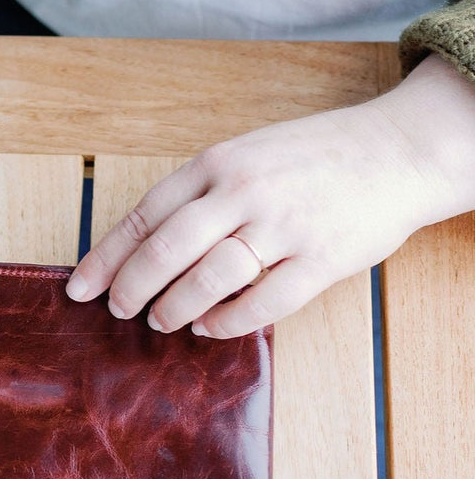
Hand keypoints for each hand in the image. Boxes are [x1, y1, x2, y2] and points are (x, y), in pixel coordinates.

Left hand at [67, 55, 474, 336]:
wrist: (397, 149)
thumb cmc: (310, 157)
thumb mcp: (245, 155)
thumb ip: (200, 194)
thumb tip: (145, 246)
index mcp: (217, 163)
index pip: (144, 216)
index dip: (106, 257)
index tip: (80, 287)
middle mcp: (244, 191)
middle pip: (166, 251)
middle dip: (131, 288)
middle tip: (119, 311)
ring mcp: (284, 225)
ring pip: (209, 279)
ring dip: (175, 308)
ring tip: (162, 321)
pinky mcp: (322, 258)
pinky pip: (263, 303)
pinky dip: (228, 323)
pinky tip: (210, 329)